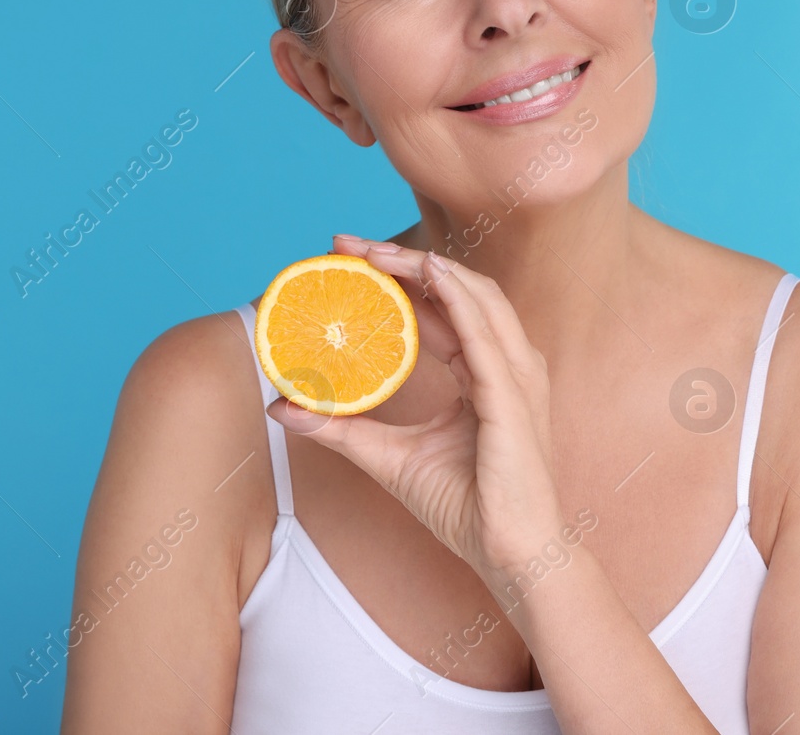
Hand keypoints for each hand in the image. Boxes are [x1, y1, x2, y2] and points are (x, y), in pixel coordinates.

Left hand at [266, 236, 563, 584]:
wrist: (510, 554)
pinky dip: (458, 297)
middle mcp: (507, 366)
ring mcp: (516, 378)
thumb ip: (342, 428)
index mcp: (486, 374)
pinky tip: (430, 274)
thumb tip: (283, 407)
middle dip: (406, 261)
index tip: (350, 260)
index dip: (401, 279)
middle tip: (349, 245)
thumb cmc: (466, 508)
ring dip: (427, 268)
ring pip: (476, 299)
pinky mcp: (513, 398)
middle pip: (459, 292)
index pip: (445, 309)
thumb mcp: (389, 457)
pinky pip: (485, 336)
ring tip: (376, 252)